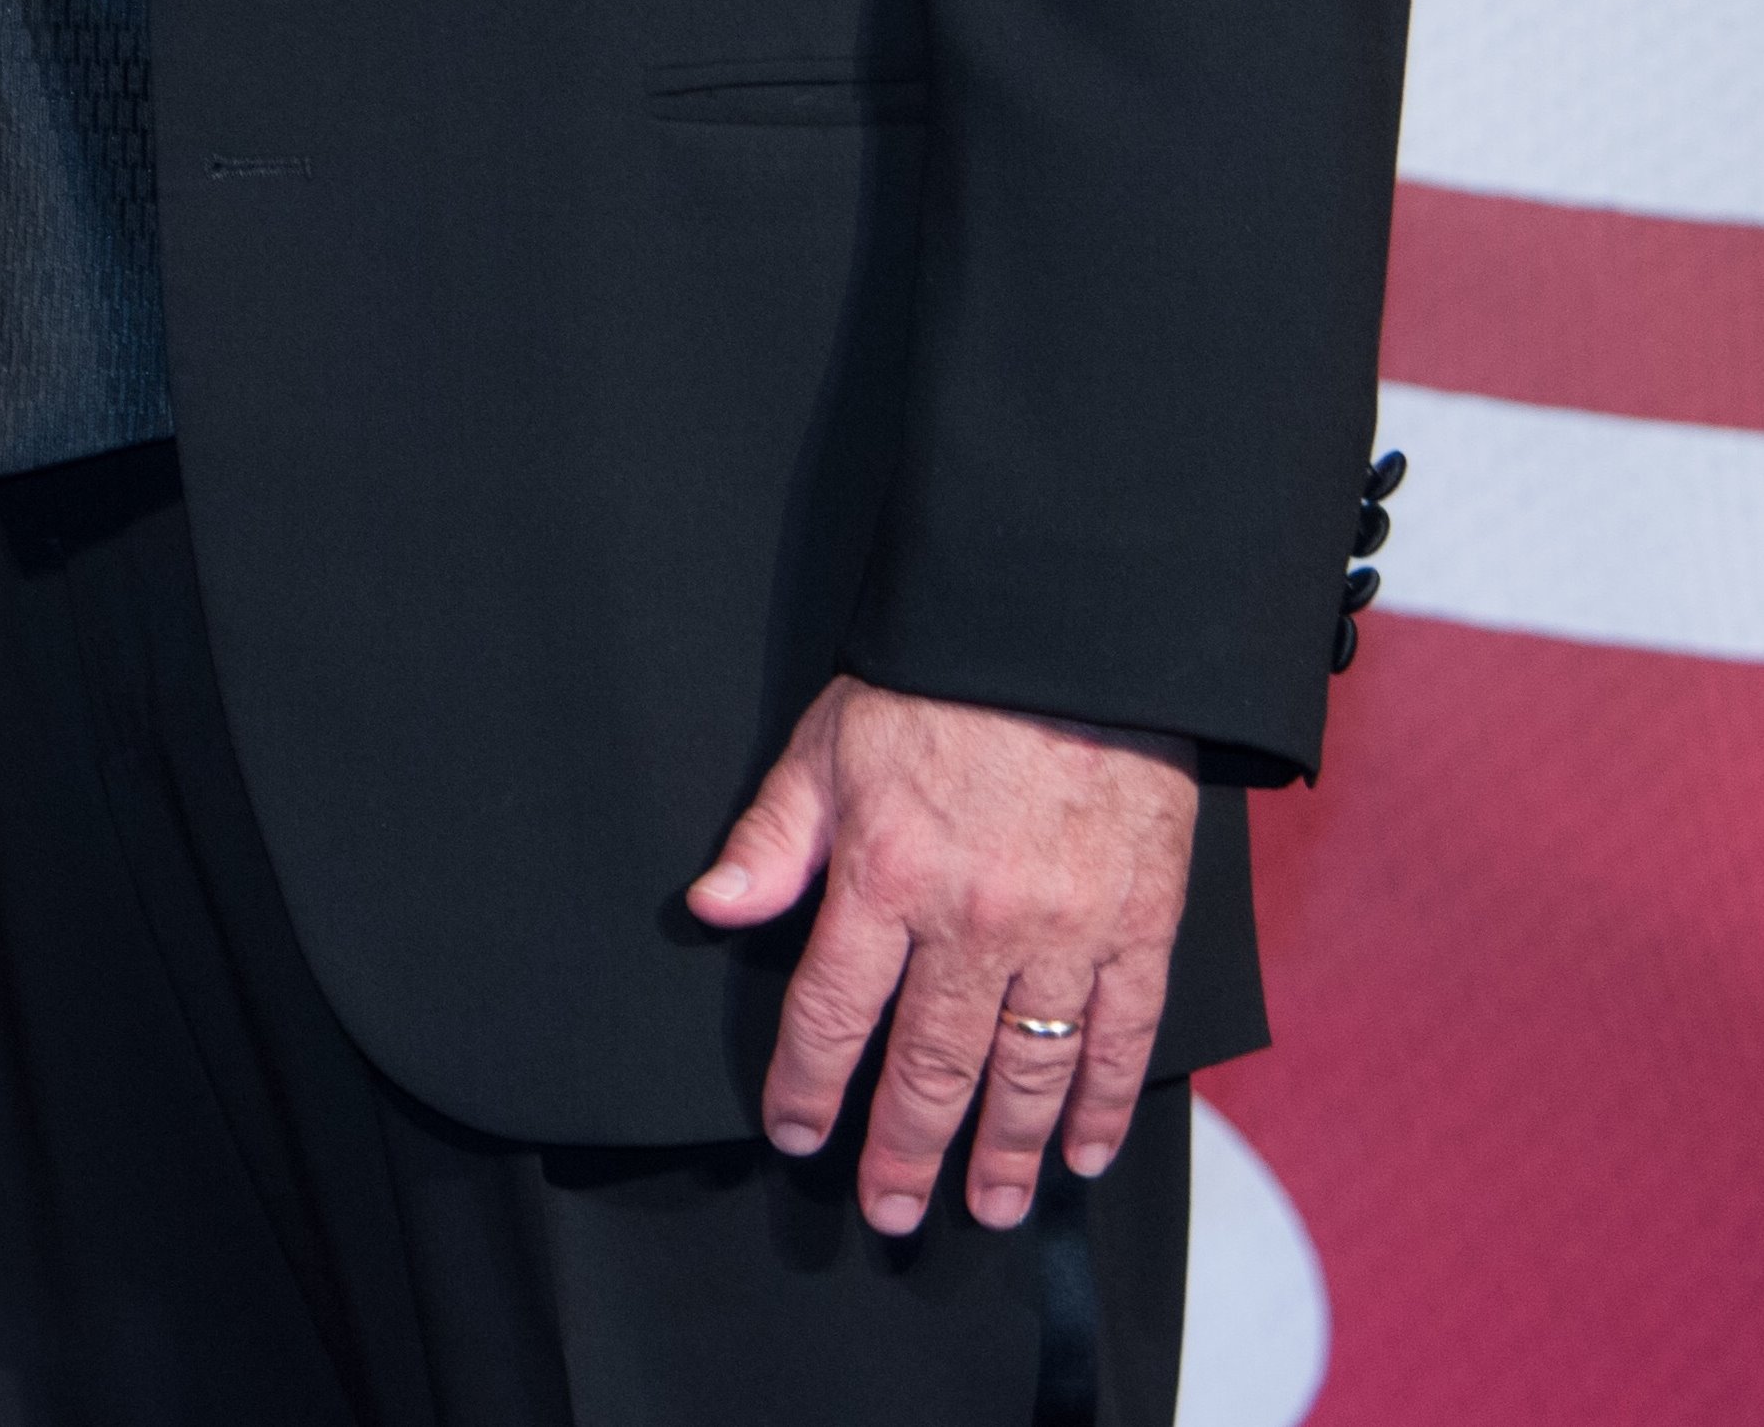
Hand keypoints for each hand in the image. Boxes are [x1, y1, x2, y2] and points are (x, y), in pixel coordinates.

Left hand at [687, 675, 1197, 1231]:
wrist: (1073, 642)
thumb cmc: (939, 688)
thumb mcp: (826, 746)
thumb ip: (771, 840)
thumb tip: (712, 908)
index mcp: (885, 876)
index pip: (833, 1012)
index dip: (810, 1086)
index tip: (798, 1136)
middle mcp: (974, 921)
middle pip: (932, 1066)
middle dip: (906, 1149)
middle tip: (889, 1211)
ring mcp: (1066, 932)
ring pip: (1028, 1070)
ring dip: (1004, 1153)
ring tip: (986, 1207)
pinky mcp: (1141, 929)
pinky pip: (1122, 1039)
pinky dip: (1103, 1105)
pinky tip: (1082, 1154)